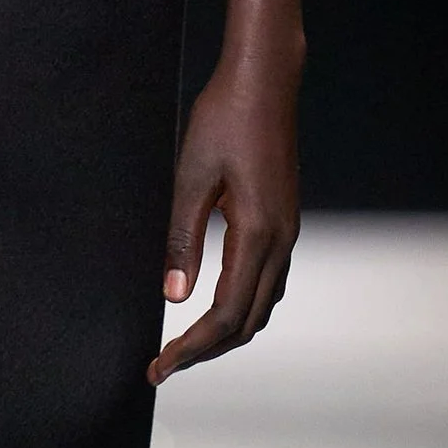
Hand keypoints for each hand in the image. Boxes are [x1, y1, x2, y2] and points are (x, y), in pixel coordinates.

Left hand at [148, 54, 299, 384]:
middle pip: (248, 321)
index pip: (224, 315)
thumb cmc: (225, 118)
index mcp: (257, 233)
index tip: (159, 367)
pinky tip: (214, 305)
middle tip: (164, 365)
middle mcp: (281, 239)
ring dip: (226, 332)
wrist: (265, 80)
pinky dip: (241, 306)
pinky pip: (267, 280)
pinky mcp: (283, 219)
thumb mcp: (192, 177)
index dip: (191, 347)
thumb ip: (183, 239)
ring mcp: (287, 231)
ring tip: (185, 344)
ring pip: (261, 304)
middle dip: (206, 349)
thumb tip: (173, 296)